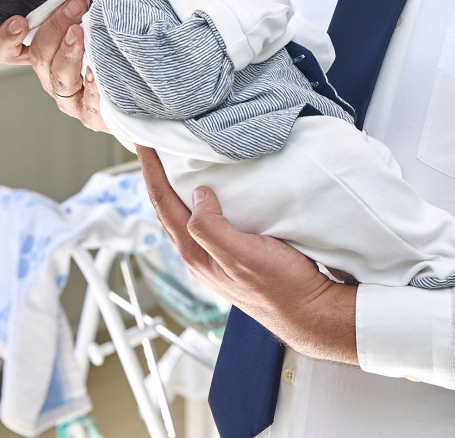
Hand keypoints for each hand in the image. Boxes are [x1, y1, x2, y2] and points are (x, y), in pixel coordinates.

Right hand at [0, 0, 107, 132]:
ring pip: (59, 77)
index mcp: (43, 52)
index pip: (8, 50)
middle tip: (76, 5)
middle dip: (54, 28)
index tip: (20, 20)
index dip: (6, 37)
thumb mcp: (92, 7)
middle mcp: (50, 75)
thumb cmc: (113, 28)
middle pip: (38, 56)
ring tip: (81, 33)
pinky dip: (93, 85)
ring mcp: (70, 97)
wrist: (144, 73)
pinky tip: (98, 69)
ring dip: (68, 52)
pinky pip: (89, 103)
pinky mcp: (92, 115)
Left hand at [136, 145, 357, 365]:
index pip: (163, 204)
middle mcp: (201, 256)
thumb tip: (197, 194)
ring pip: (187, 216)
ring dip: (177, 189)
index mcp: (196, 253)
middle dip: (157, 178)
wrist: (310, 312)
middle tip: (153, 148)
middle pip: (168, 209)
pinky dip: (202, 200)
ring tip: (175, 164)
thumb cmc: (281, 288)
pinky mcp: (236, 255)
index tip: (143, 143)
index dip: (151, 171)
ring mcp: (217, 257)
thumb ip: (212, 227)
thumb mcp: (242, 255)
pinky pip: (209, 221)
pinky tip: (214, 192)